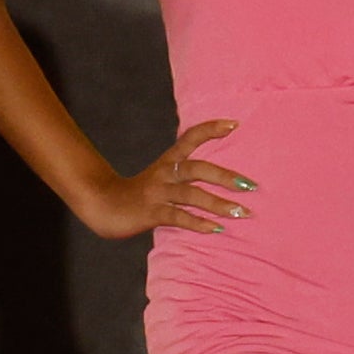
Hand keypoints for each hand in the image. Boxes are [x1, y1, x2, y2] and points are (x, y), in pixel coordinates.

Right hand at [76, 120, 250, 239]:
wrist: (102, 205)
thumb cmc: (136, 194)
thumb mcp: (160, 178)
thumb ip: (183, 176)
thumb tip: (215, 179)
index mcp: (167, 161)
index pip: (190, 138)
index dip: (211, 129)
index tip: (235, 124)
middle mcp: (164, 174)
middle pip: (197, 168)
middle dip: (225, 176)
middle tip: (251, 186)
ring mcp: (156, 193)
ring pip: (191, 194)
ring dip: (218, 203)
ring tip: (242, 212)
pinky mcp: (150, 213)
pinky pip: (177, 217)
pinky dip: (198, 223)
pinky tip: (215, 230)